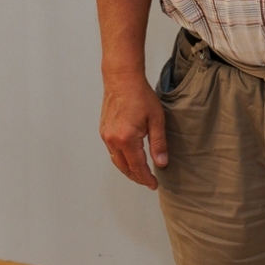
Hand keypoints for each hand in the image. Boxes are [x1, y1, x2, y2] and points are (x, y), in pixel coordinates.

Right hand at [100, 71, 167, 188]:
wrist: (122, 80)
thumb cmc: (140, 96)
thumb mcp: (157, 120)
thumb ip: (158, 143)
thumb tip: (161, 163)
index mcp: (127, 139)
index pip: (137, 167)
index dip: (146, 178)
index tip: (153, 184)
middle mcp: (113, 140)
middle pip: (124, 167)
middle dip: (137, 177)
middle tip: (148, 182)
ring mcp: (106, 136)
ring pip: (116, 161)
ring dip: (128, 170)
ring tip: (140, 174)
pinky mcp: (103, 131)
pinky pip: (112, 152)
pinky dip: (121, 159)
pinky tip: (129, 159)